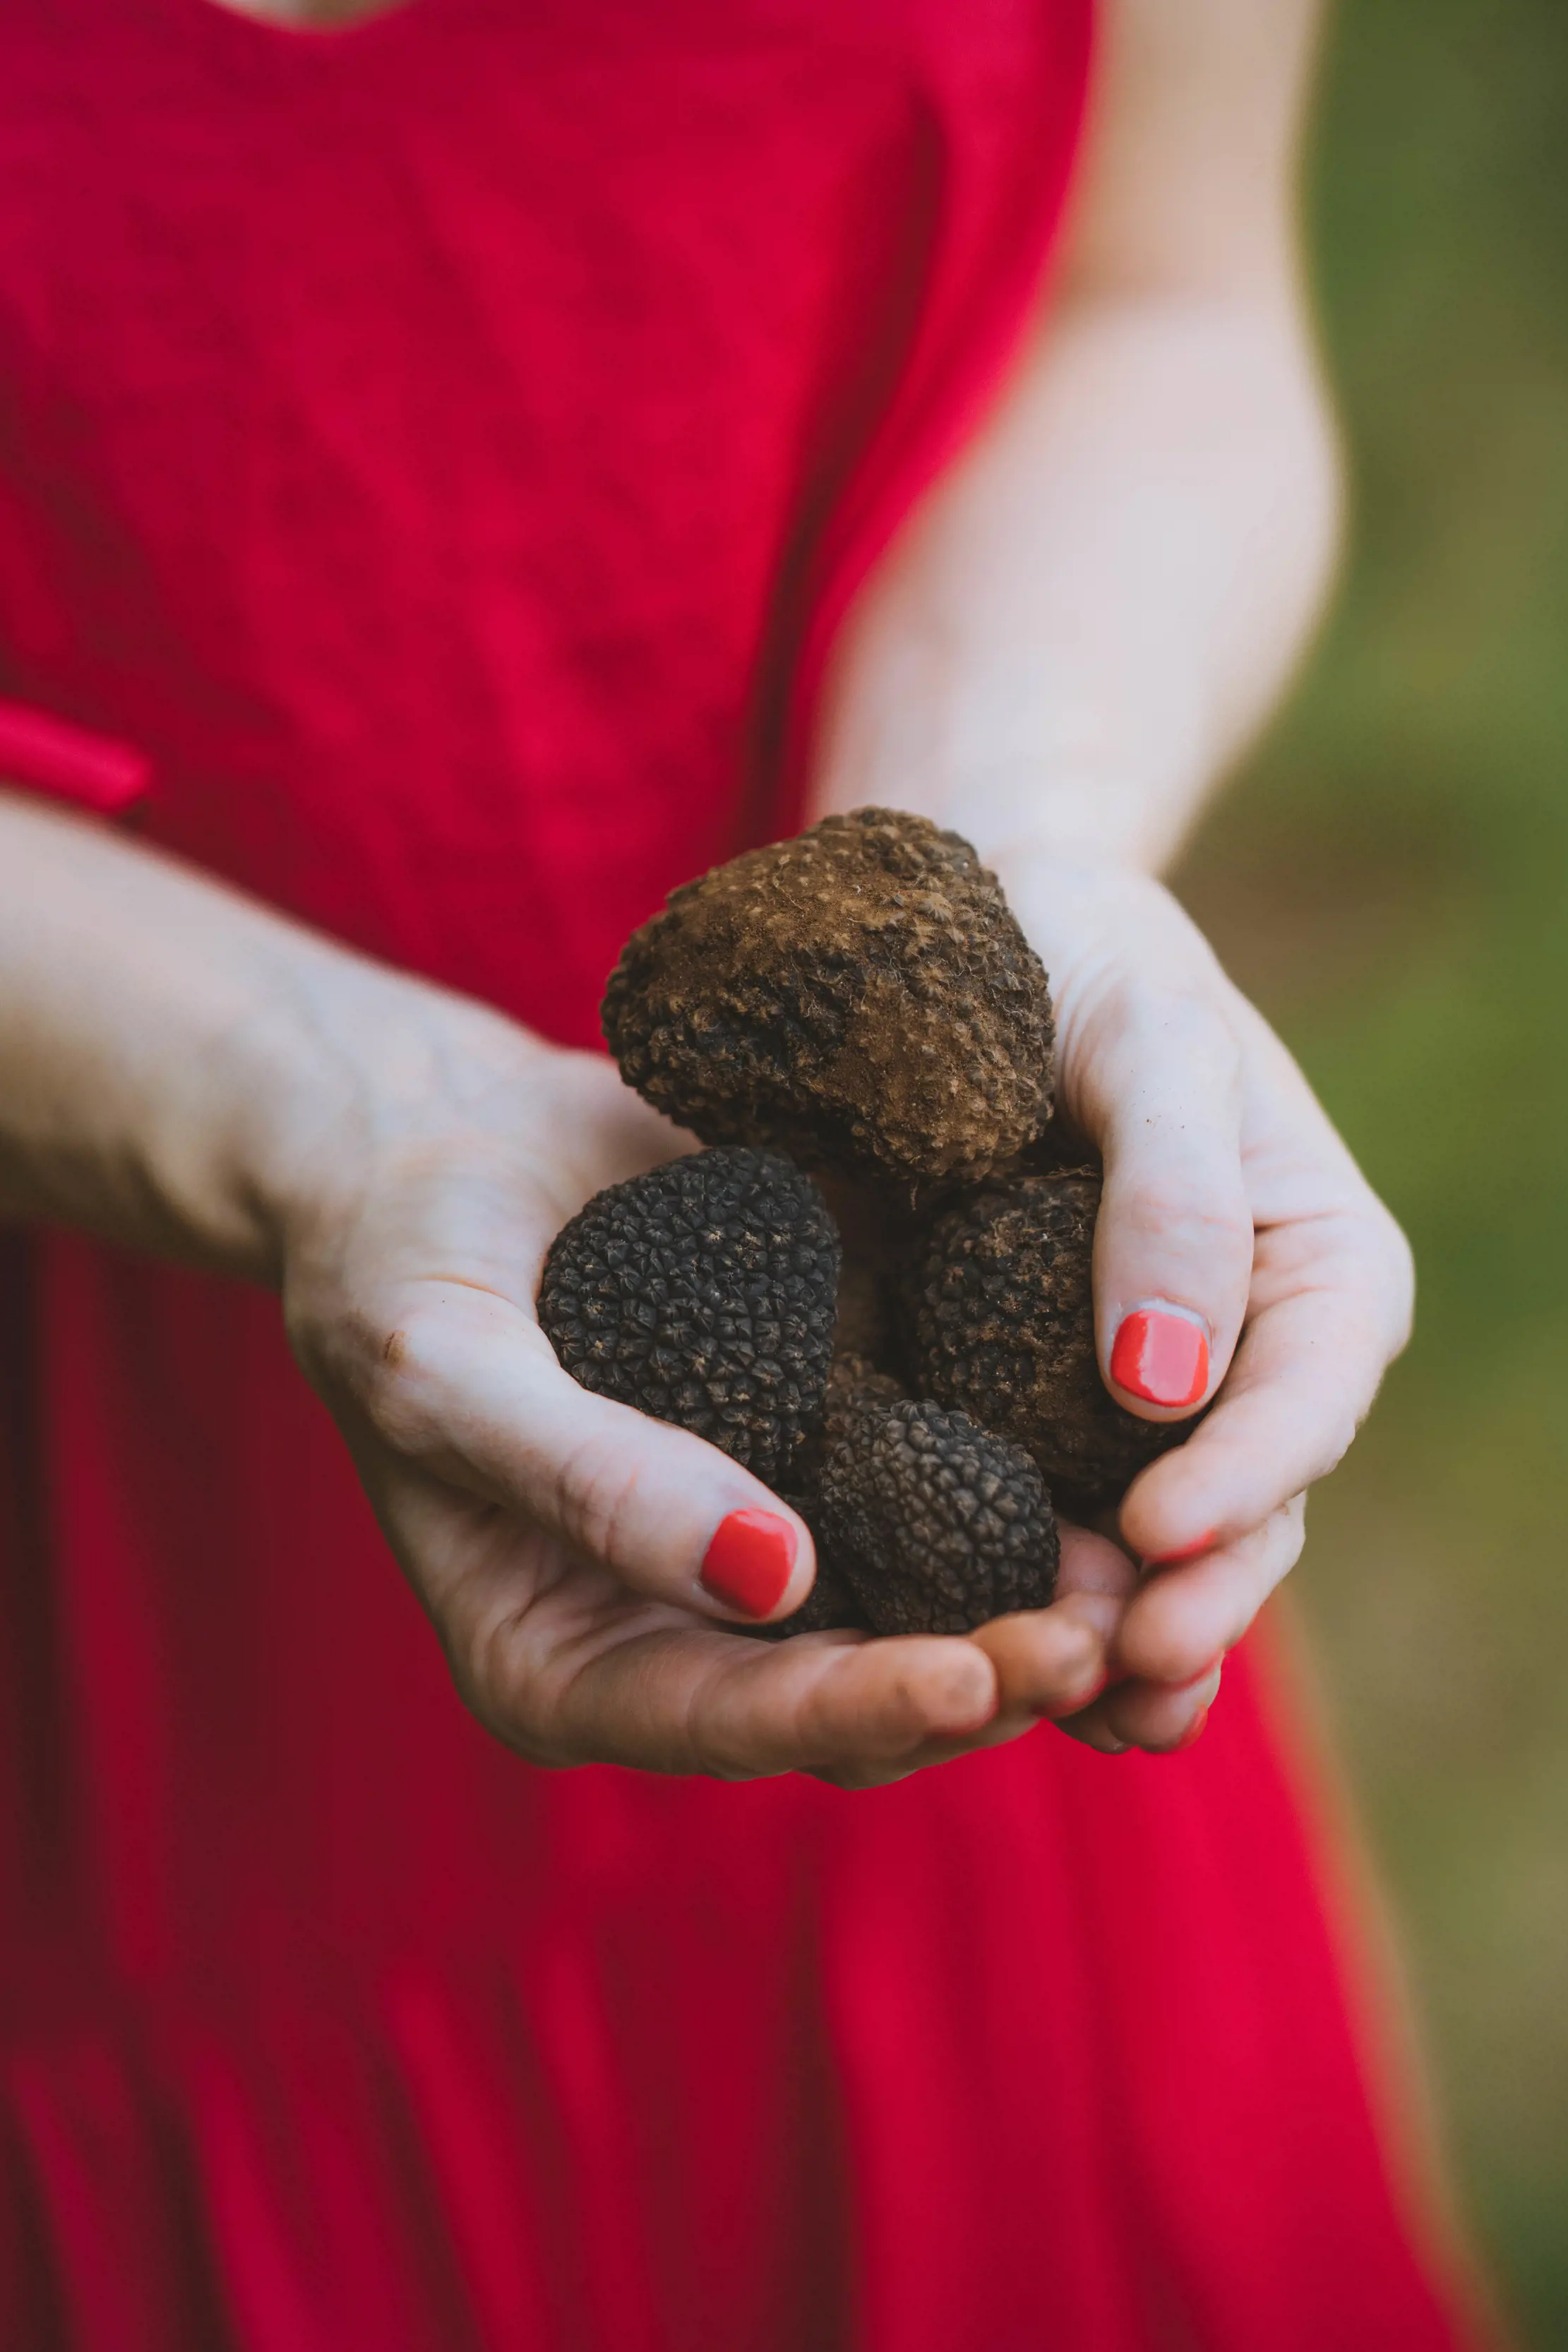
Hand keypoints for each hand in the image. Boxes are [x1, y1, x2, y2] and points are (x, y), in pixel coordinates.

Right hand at [279, 1009, 1106, 1785]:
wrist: (445, 1150)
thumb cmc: (400, 1262)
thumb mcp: (450, 1364)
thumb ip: (588, 1480)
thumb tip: (772, 1579)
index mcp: (569, 1661)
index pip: (726, 1721)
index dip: (854, 1709)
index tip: (973, 1678)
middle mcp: (684, 1631)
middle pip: (852, 1695)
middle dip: (982, 1678)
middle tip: (1107, 1637)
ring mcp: (770, 1547)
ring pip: (924, 1615)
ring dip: (1037, 1609)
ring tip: (1154, 1580)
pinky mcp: (833, 1449)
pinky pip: (943, 1497)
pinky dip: (1031, 1501)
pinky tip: (1128, 1476)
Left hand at [983, 854, 1413, 1753]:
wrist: (980, 937)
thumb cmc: (1081, 955)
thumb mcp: (1148, 1038)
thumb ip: (1173, 1194)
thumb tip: (1165, 1384)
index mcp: (1315, 1272)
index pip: (1304, 1396)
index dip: (1245, 1476)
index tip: (1157, 1533)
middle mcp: (1244, 1360)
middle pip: (1246, 1508)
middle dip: (1193, 1597)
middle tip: (1123, 1667)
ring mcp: (1141, 1408)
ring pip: (1156, 1551)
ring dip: (1120, 1635)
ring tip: (1066, 1706)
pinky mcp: (1032, 1421)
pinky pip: (1048, 1525)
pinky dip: (1030, 1597)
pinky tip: (981, 1668)